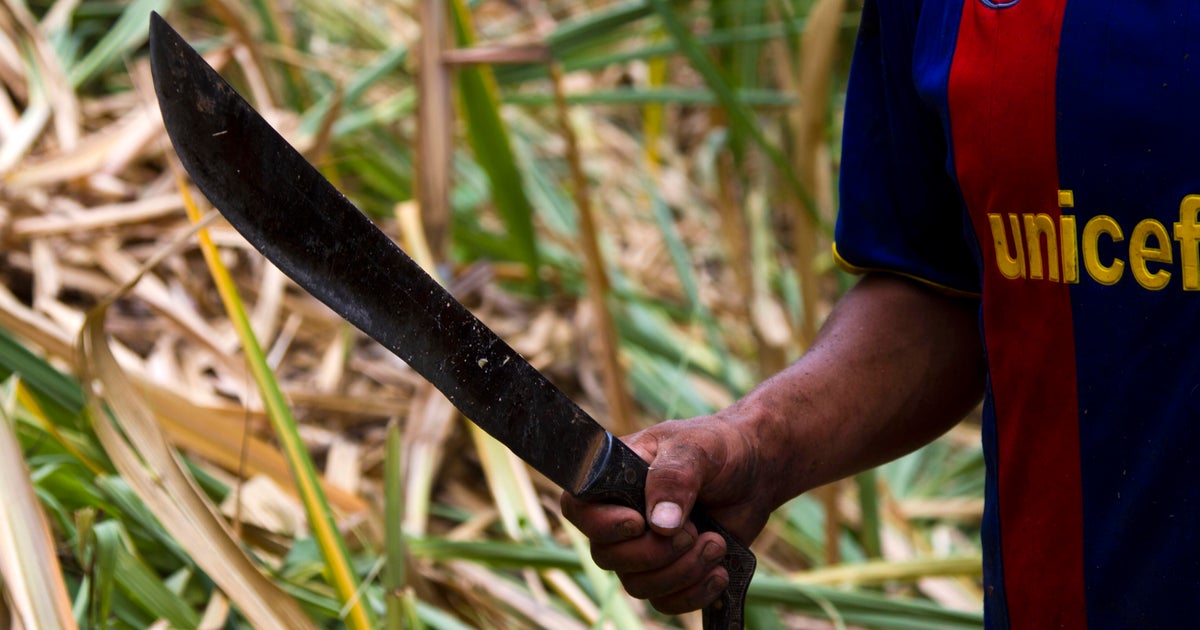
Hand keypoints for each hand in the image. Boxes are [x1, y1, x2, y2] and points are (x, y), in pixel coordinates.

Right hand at [560, 412, 774, 614]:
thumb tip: (659, 524)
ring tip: (716, 543)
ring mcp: (645, 547)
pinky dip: (693, 593)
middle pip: (607, 555)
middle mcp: (622, 515)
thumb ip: (674, 478)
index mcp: (616, 478)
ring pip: (637, 584)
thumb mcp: (696, 448)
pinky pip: (664, 602)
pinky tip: (720, 571)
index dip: (602, 524)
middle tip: (693, 530)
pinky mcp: (671, 571)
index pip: (579, 509)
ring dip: (681, 571)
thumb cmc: (719, 448)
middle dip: (655, 552)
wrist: (756, 471)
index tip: (639, 522)